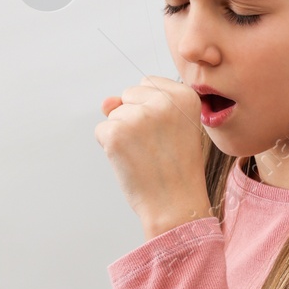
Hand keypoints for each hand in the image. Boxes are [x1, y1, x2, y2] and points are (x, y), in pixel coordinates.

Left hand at [95, 76, 214, 238]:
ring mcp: (139, 116)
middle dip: (135, 118)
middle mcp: (164, 101)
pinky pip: (102, 130)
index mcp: (186, 96)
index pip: (148, 84)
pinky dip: (111, 147)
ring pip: (114, 114)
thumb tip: (106, 102)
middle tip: (156, 146)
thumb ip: (142, 105)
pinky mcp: (116, 132)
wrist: (176, 204)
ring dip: (123, 134)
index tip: (167, 132)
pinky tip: (132, 161)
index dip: (151, 109)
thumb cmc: (176, 167)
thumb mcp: (173, 127)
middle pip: (129, 95)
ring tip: (146, 155)